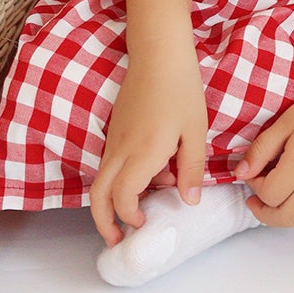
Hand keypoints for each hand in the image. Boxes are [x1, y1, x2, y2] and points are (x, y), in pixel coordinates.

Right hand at [89, 41, 207, 247]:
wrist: (159, 52)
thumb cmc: (181, 89)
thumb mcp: (195, 131)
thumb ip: (191, 169)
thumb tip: (189, 202)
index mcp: (142, 153)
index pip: (124, 197)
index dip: (129, 217)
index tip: (144, 223)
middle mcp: (121, 149)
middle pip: (98, 194)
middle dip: (103, 222)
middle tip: (116, 240)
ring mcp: (114, 137)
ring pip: (100, 179)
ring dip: (108, 202)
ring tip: (126, 216)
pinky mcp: (114, 128)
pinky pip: (108, 163)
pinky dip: (116, 180)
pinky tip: (141, 179)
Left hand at [230, 72, 293, 228]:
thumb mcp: (283, 123)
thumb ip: (260, 151)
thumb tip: (241, 173)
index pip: (269, 195)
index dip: (254, 187)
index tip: (253, 173)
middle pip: (285, 217)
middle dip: (264, 211)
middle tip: (256, 198)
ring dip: (287, 214)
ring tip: (279, 197)